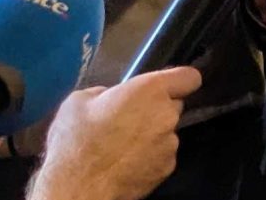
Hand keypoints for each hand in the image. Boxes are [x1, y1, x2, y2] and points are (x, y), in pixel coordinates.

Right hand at [28, 67, 202, 199]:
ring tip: (122, 145)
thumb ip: (105, 92)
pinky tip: (125, 162)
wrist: (78, 187)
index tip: (164, 86)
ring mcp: (169, 145)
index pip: (188, 77)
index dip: (178, 80)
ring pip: (167, 132)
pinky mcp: (166, 169)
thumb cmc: (76, 140)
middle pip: (173, 106)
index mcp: (151, 90)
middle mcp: (167, 115)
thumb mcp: (79, 100)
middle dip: (155, 109)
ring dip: (152, 135)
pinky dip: (149, 157)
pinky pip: (162, 155)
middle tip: (128, 119)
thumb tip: (110, 98)